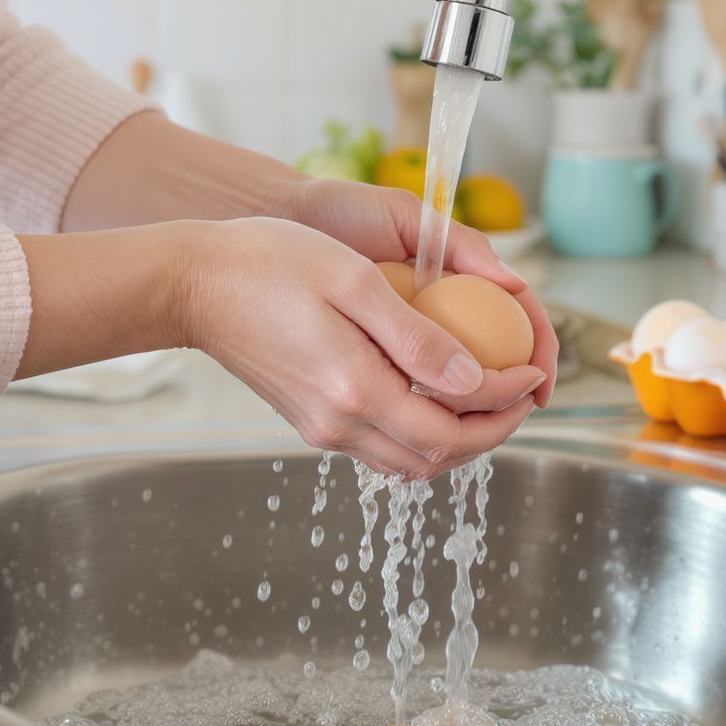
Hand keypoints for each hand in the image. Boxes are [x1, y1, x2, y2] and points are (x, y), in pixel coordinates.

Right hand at [187, 217, 549, 479]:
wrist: (194, 284)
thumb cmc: (268, 264)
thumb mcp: (353, 282)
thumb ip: (417, 338)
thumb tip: (475, 381)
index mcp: (355, 391)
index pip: (453, 428)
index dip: (504, 405)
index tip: (531, 373)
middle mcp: (339, 425)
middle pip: (436, 458)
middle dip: (491, 433)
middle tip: (520, 394)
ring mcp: (321, 429)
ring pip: (409, 461)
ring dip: (457, 440)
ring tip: (486, 399)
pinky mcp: (310, 421)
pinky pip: (381, 448)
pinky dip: (420, 434)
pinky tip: (432, 398)